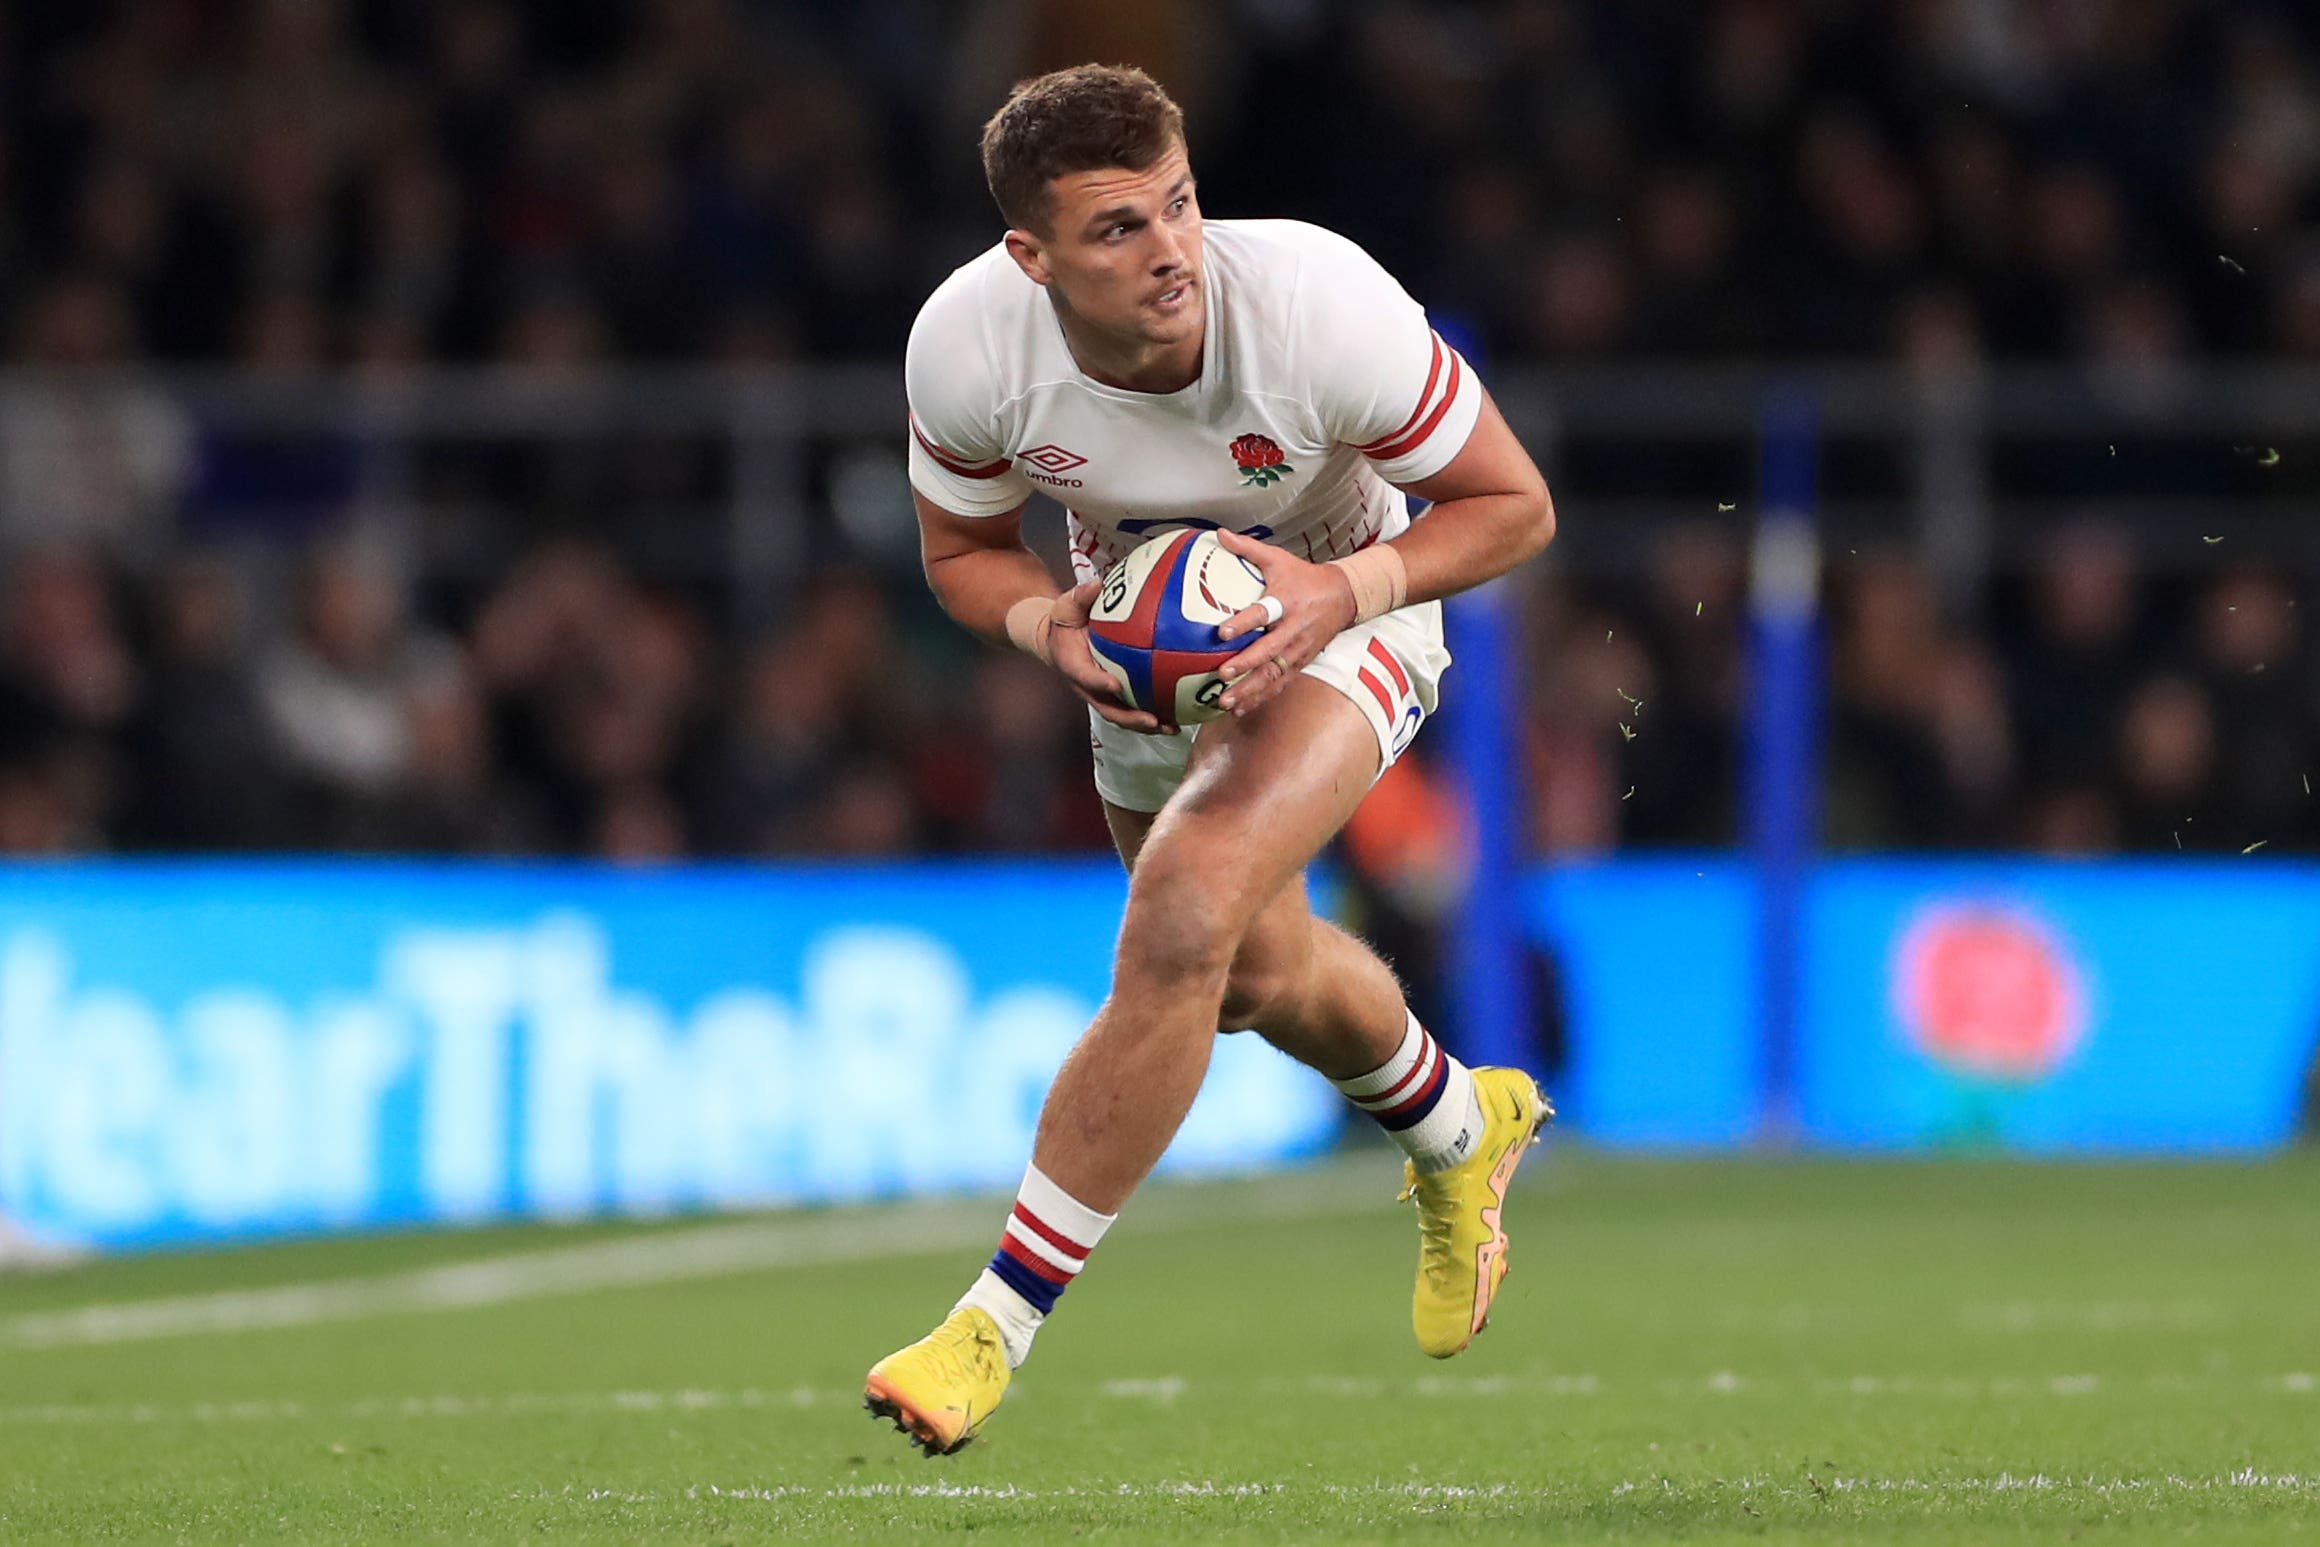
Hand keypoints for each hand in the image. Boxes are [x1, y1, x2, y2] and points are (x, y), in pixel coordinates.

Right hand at [1047, 580, 1169, 733]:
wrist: (1057, 641)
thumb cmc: (1064, 622)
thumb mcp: (1066, 606)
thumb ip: (1080, 597)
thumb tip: (1097, 584)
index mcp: (1073, 665)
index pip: (1086, 677)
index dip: (1100, 683)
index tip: (1116, 686)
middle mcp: (1088, 687)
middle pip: (1110, 710)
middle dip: (1132, 719)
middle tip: (1153, 721)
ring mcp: (1102, 695)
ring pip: (1125, 715)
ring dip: (1148, 725)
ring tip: (1174, 727)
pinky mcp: (1115, 696)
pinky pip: (1135, 707)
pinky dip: (1156, 714)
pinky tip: (1181, 714)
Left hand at [1211, 529, 1358, 715]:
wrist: (1344, 596)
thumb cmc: (1303, 577)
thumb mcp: (1278, 558)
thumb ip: (1247, 548)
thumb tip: (1218, 533)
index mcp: (1287, 602)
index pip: (1263, 613)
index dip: (1243, 624)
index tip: (1221, 632)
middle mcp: (1294, 629)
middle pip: (1269, 652)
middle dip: (1245, 665)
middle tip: (1222, 674)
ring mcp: (1299, 650)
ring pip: (1274, 674)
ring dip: (1250, 690)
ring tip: (1226, 701)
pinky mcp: (1302, 663)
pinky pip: (1280, 684)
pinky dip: (1261, 697)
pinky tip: (1240, 708)